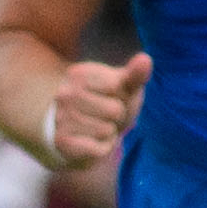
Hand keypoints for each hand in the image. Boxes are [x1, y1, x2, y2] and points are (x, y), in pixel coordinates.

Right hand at [37, 53, 151, 166]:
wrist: (81, 136)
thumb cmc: (106, 105)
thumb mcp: (123, 89)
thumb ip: (135, 75)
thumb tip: (145, 59)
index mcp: (79, 74)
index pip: (117, 86)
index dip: (121, 96)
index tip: (110, 99)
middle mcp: (65, 93)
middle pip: (114, 110)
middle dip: (116, 117)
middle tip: (103, 118)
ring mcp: (61, 117)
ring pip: (107, 130)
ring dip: (109, 134)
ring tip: (96, 129)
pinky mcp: (62, 142)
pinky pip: (100, 149)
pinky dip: (102, 149)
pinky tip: (90, 143)